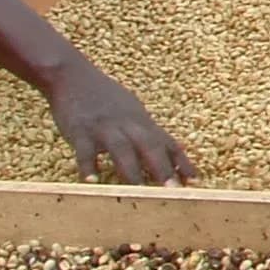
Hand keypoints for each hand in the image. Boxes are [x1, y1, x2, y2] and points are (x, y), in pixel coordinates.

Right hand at [44, 60, 196, 186]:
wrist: (73, 76)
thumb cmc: (105, 97)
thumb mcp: (132, 111)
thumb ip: (147, 132)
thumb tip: (169, 150)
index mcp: (142, 122)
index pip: (168, 144)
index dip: (182, 163)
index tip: (196, 182)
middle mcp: (129, 125)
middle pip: (150, 147)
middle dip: (163, 170)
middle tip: (174, 192)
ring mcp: (105, 127)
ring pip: (122, 150)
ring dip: (131, 172)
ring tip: (138, 194)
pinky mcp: (80, 130)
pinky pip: (85, 151)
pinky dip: (88, 166)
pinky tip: (91, 181)